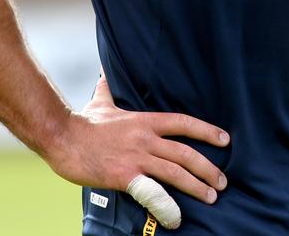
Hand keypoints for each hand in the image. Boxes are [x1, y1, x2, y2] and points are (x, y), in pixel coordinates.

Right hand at [45, 75, 229, 229]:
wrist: (63, 137)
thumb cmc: (83, 121)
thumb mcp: (101, 101)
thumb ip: (108, 88)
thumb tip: (105, 72)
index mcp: (144, 121)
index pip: (182, 123)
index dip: (206, 131)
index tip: (224, 139)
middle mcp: (145, 138)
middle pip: (185, 152)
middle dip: (208, 167)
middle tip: (223, 181)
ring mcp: (136, 157)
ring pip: (175, 172)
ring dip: (197, 185)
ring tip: (212, 196)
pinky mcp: (125, 176)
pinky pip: (152, 192)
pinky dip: (167, 206)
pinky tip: (177, 217)